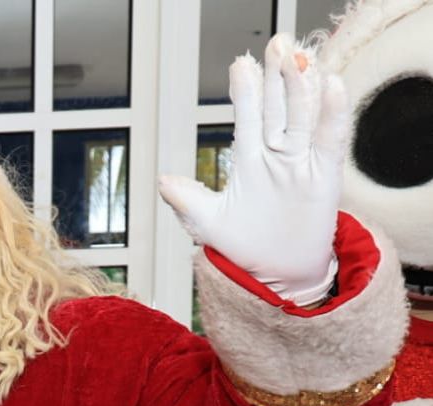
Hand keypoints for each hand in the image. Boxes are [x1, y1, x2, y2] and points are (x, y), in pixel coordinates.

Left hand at [158, 34, 347, 304]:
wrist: (277, 274)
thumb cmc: (243, 245)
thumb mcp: (208, 223)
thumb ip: (187, 201)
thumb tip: (162, 181)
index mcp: (250, 159)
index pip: (249, 117)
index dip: (247, 91)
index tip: (241, 64)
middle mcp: (278, 154)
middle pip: (280, 107)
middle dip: (277, 76)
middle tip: (277, 43)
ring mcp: (302, 162)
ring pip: (305, 116)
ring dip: (303, 86)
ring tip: (299, 56)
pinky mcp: (324, 176)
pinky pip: (331, 140)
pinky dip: (332, 114)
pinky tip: (332, 86)